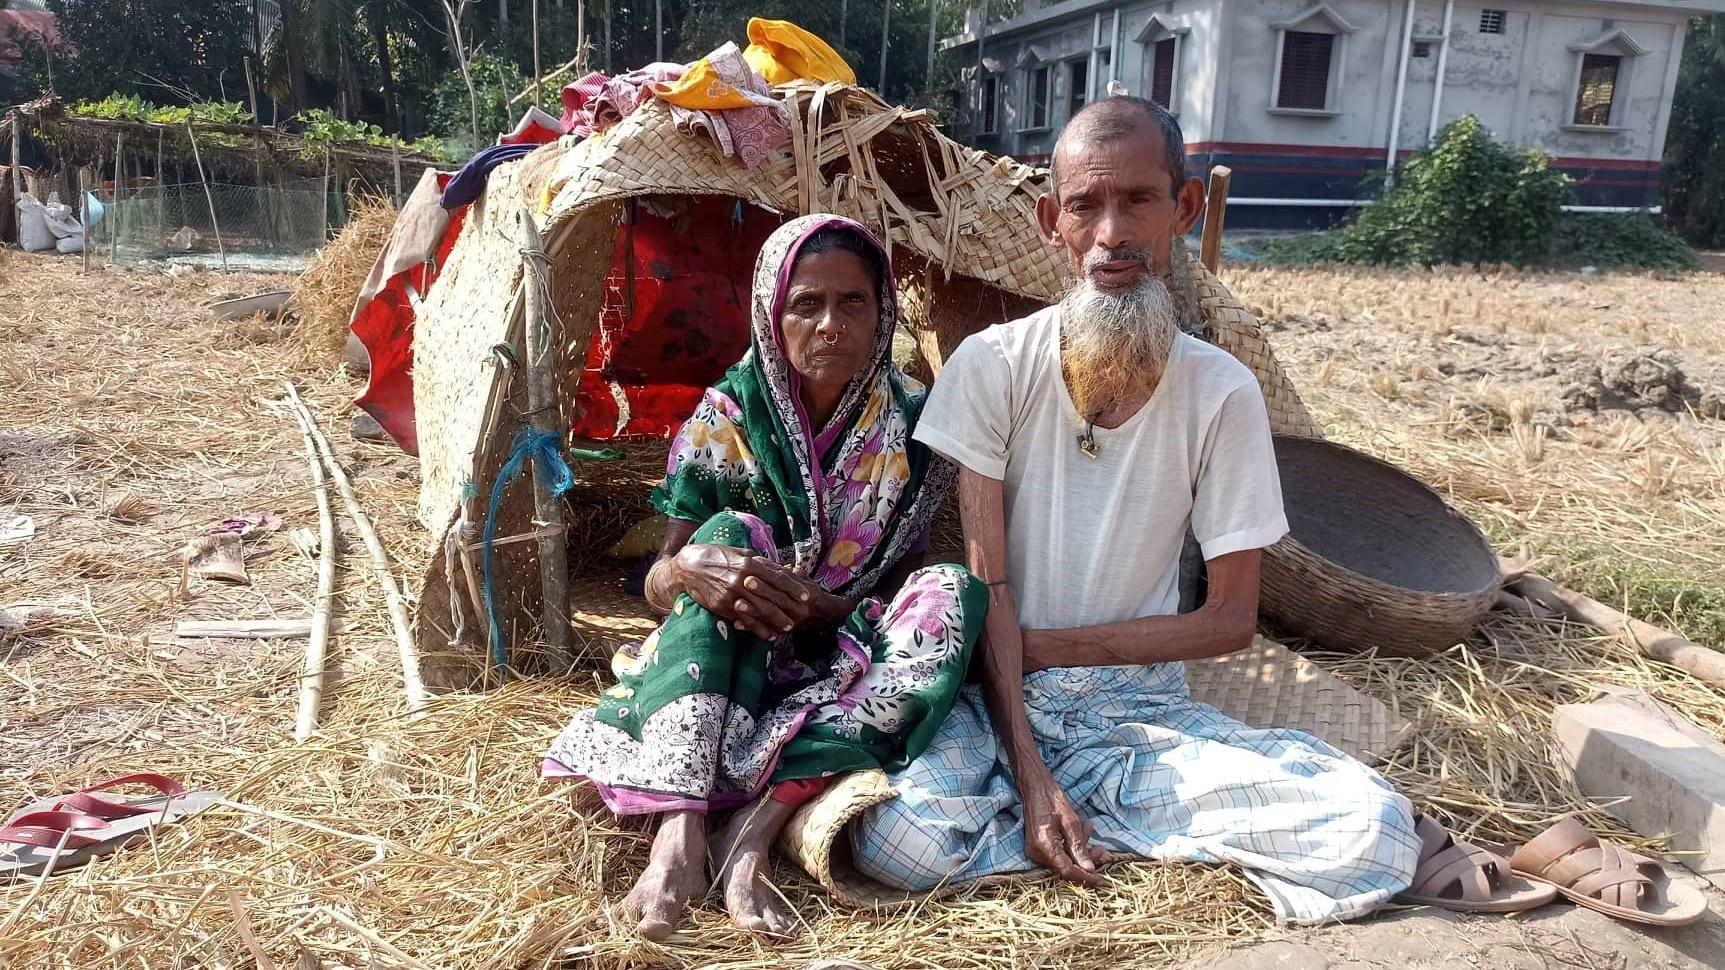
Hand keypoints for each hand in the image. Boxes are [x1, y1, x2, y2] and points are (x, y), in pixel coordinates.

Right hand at [671, 544, 817, 638]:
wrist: (688, 568)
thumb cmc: (716, 556)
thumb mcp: (739, 553)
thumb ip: (758, 562)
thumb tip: (778, 569)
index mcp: (748, 563)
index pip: (777, 577)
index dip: (793, 587)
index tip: (806, 595)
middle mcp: (742, 580)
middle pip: (771, 596)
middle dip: (789, 606)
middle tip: (802, 614)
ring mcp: (732, 595)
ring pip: (760, 610)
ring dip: (776, 620)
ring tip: (788, 627)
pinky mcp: (723, 607)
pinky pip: (744, 620)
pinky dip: (758, 629)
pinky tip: (768, 635)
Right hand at [1019, 766, 1099, 884]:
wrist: (1035, 787)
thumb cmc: (1053, 800)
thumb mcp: (1071, 821)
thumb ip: (1079, 847)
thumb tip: (1090, 869)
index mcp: (1044, 846)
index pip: (1067, 871)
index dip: (1086, 877)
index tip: (1102, 880)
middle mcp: (1036, 853)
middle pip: (1066, 867)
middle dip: (1085, 859)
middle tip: (1102, 849)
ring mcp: (1034, 852)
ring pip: (1063, 861)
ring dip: (1079, 850)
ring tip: (1089, 829)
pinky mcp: (1037, 849)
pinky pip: (1058, 854)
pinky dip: (1070, 846)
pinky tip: (1080, 831)